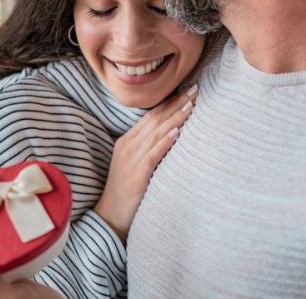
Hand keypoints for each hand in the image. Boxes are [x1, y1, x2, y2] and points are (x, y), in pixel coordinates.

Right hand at [94, 85, 196, 240]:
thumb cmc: (125, 192)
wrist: (110, 215)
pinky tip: (178, 131)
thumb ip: (147, 149)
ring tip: (191, 104)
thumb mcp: (133, 164)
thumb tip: (171, 136)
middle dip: (176, 103)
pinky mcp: (137, 172)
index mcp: (127, 141)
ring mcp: (132, 158)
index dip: (169, 102)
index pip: (151, 116)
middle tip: (195, 89)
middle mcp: (128, 145)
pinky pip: (154, 153)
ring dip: (175, 117)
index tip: (186, 90)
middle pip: (156, 119)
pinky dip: (166, 140)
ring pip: (157, 132)